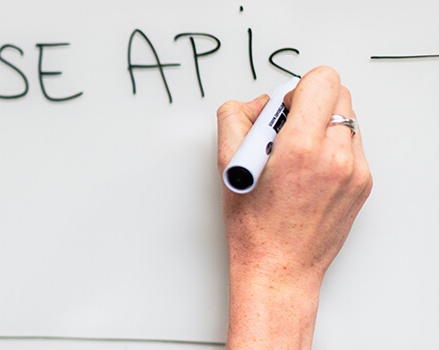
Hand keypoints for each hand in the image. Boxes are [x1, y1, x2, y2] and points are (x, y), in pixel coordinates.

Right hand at [216, 66, 371, 348]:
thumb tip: (256, 103)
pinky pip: (351, 145)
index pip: (321, 80)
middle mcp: (337, 156)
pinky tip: (307, 171)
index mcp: (302, 147)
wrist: (279, 267)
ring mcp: (355, 170)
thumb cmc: (253, 226)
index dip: (296, 89)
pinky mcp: (363, 183)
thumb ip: (236, 118)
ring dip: (322, 125)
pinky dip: (331, 148)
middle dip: (310, 104)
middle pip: (338, 94)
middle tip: (285, 130)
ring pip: (346, 119)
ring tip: (295, 153)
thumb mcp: (227, 164)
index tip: (282, 109)